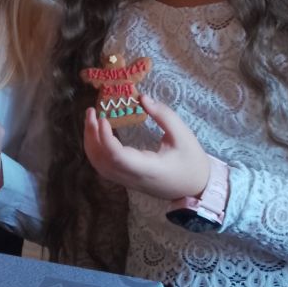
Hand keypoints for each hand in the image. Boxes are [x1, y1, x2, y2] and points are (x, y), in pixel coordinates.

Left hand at [83, 95, 209, 200]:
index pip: (117, 157)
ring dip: (91, 143)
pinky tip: (98, 134)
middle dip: (92, 135)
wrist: (196, 188)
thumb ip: (164, 115)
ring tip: (91, 120)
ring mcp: (128, 181)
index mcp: (148, 169)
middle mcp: (133, 177)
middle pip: (102, 161)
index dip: (105, 138)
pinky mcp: (127, 179)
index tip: (103, 117)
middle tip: (91, 111)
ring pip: (99, 166)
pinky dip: (96, 150)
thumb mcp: (183, 136)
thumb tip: (142, 98)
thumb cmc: (192, 162)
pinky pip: (104, 167)